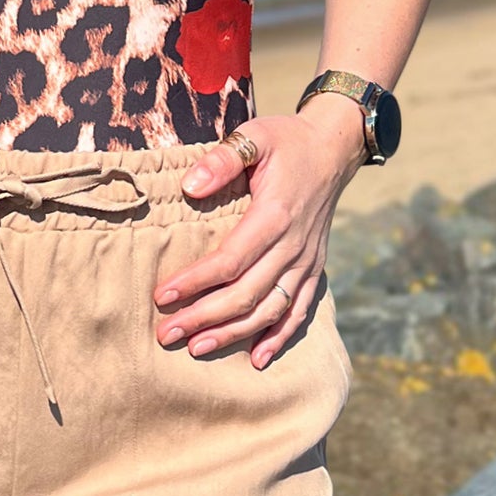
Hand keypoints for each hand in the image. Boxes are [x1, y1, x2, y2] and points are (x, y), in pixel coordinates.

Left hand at [155, 104, 365, 367]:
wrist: (333, 148)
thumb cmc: (286, 141)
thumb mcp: (254, 136)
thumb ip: (222, 159)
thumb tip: (189, 187)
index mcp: (275, 215)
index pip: (230, 260)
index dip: (195, 282)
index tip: (162, 295)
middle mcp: (293, 245)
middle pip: (246, 293)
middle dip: (204, 317)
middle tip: (166, 333)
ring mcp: (307, 260)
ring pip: (270, 309)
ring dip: (234, 333)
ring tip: (198, 347)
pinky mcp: (315, 268)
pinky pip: (300, 310)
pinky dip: (279, 337)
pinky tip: (257, 359)